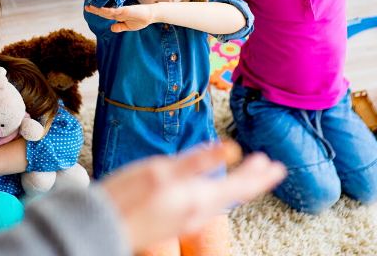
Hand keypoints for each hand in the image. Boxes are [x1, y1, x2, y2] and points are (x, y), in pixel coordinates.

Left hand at [84, 4, 154, 31]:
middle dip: (96, 10)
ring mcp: (123, 11)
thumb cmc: (141, 20)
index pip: (106, 14)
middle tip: (87, 7)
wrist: (151, 16)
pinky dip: (109, 10)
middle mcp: (119, 12)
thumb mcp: (129, 27)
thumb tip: (111, 28)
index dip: (98, 12)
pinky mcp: (127, 10)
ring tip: (91, 7)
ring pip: (109, 10)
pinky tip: (102, 9)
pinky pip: (116, 11)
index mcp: (119, 15)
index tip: (90, 10)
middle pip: (105, 11)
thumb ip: (120, 27)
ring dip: (100, 9)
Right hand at [101, 144, 285, 252]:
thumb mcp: (161, 170)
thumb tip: (232, 148)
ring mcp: (185, 219)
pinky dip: (220, 194)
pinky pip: (207, 206)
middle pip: (234, 194)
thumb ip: (198, 160)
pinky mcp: (173, 221)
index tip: (276, 164)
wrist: (100, 226)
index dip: (259, 174)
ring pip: (222, 201)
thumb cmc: (126, 197)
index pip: (240, 185)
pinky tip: (213, 190)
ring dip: (238, 185)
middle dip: (254, 179)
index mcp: (197, 198)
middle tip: (271, 167)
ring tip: (248, 174)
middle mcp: (196, 212)